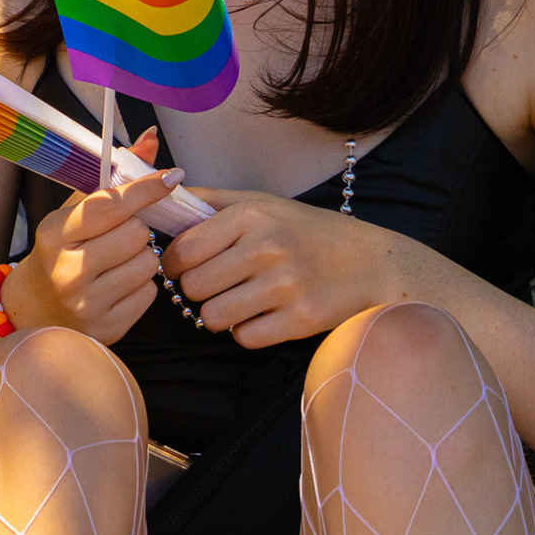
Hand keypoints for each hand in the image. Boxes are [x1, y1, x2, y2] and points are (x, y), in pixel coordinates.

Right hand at [0, 128, 183, 345]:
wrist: (33, 310)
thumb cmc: (58, 252)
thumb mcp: (72, 213)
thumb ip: (111, 178)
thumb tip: (150, 138)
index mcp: (56, 234)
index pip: (110, 205)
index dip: (145, 188)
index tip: (171, 177)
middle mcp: (69, 270)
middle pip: (137, 234)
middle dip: (136, 229)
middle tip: (118, 235)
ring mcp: (88, 303)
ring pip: (148, 263)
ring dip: (142, 257)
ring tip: (119, 261)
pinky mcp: (107, 328)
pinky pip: (149, 293)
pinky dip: (141, 285)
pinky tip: (119, 285)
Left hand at [157, 187, 403, 348]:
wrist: (372, 263)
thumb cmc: (308, 232)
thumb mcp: (262, 204)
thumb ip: (211, 201)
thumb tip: (162, 197)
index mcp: (252, 217)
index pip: (184, 249)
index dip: (174, 263)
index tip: (183, 267)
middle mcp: (266, 248)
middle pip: (194, 286)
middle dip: (197, 289)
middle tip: (213, 285)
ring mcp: (285, 286)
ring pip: (213, 316)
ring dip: (218, 313)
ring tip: (236, 300)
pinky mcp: (300, 320)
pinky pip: (244, 337)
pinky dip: (246, 331)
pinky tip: (261, 315)